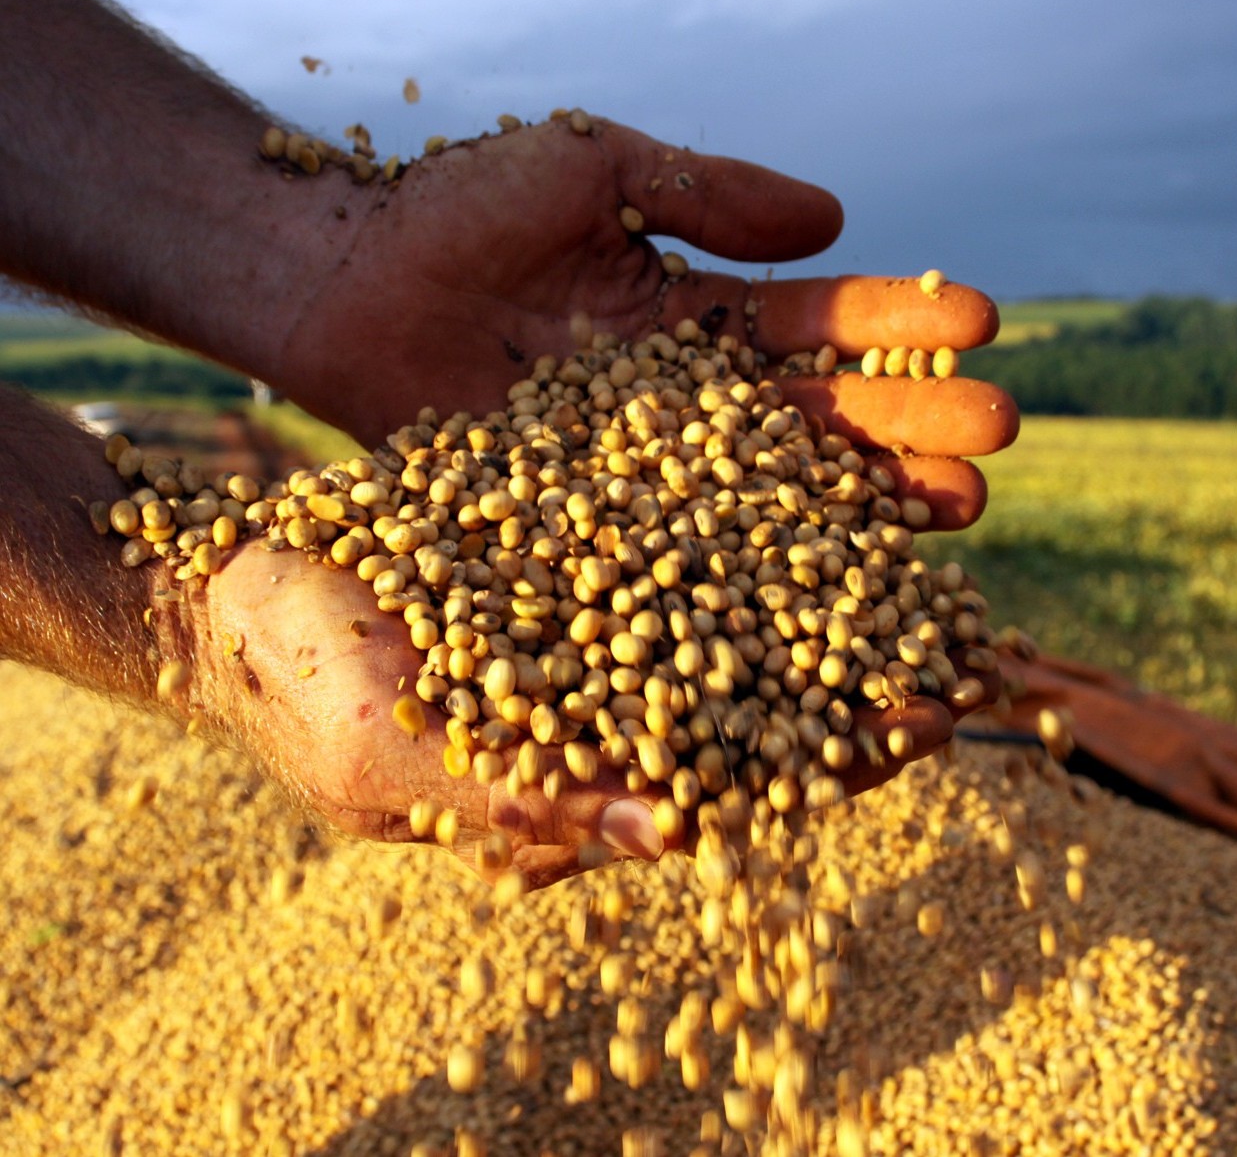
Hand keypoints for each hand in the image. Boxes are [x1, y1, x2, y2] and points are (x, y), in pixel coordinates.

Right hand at [186, 542, 1000, 889]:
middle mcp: (626, 687)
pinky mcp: (595, 513)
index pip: (744, 781)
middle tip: (972, 620)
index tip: (926, 721)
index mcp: (597, 769)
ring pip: (755, 579)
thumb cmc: (297, 681)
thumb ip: (531, 802)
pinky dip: (765, 470)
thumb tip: (680, 836)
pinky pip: (698, 494)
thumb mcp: (394, 759)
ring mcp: (616, 596)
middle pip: (778, 683)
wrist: (239, 574)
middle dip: (874, 655)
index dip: (836, 757)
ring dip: (846, 548)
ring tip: (943, 495)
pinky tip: (829, 424)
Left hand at [276, 117, 1010, 529]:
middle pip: (817, 418)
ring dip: (867, 501)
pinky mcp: (592, 525)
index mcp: (694, 312)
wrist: (343, 284)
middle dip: (911, 421)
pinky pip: (688, 548)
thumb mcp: (593, 173)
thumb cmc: (457, 211)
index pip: (815, 323)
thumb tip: (838, 218)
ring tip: (961, 508)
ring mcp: (643, 470)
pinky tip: (831, 584)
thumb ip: (706, 190)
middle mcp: (684, 401)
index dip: (895, 322)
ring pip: (773, 493)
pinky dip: (758, 568)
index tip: (980, 323)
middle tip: (1001, 434)